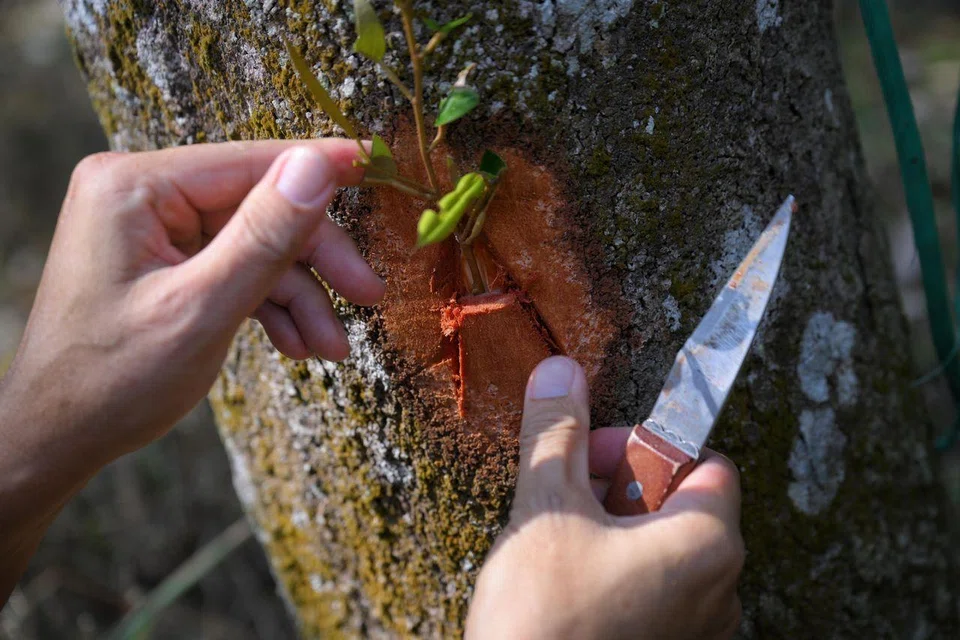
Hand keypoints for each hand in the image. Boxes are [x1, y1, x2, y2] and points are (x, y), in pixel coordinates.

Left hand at [0, 140, 383, 595]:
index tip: (379, 168)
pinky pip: (235, 269)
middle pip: (260, 208)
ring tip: (329, 349)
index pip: (250, 163)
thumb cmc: (114, 380)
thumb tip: (319, 165)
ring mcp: (153, 230)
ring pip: (256, 246)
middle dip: (314, 260)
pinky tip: (297, 345)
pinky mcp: (165, 261)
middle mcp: (142, 195)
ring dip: (298, 296)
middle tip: (368, 298)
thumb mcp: (203, 307)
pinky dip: (270, 305)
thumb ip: (265, 235)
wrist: (59, 440)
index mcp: (135, 186)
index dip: (319, 170)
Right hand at [465, 357, 743, 639]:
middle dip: (621, 487)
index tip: (595, 455)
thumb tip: (561, 372)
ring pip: (663, 549)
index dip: (646, 445)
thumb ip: (558, 432)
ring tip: (561, 549)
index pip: (706, 459)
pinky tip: (567, 589)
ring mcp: (698, 632)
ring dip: (614, 532)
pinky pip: (655, 592)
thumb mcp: (545, 508)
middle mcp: (720, 590)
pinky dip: (616, 574)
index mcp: (708, 543)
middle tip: (568, 500)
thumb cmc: (546, 620)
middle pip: (683, 502)